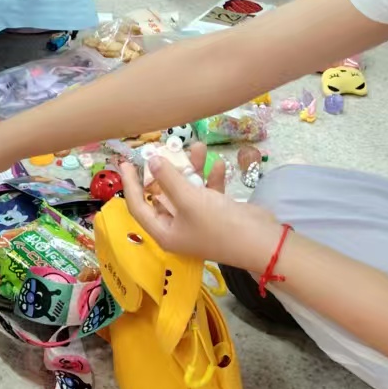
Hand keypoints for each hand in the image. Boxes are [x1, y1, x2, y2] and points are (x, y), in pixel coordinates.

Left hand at [118, 154, 282, 271]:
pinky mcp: (217, 213)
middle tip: (165, 149)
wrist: (261, 241)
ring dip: (192, 169)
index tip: (125, 163)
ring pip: (187, 190)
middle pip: (163, 195)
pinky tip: (218, 165)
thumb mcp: (189, 200)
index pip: (138, 206)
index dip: (130, 184)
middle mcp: (178, 227)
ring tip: (198, 147)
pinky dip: (211, 179)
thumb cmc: (219, 225)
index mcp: (165, 232)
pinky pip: (208, 193)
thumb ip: (168, 179)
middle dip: (167, 171)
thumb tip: (152, 161)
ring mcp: (198, 220)